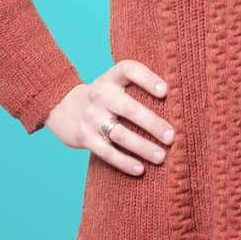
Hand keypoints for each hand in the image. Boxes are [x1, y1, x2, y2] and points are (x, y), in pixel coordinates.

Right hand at [43, 58, 176, 175]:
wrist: (63, 108)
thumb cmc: (103, 97)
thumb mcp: (114, 84)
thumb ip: (136, 87)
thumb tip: (177, 99)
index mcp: (111, 78)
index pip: (129, 70)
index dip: (147, 78)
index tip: (166, 91)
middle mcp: (100, 95)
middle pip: (129, 108)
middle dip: (152, 123)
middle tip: (171, 136)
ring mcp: (91, 117)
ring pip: (120, 134)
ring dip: (142, 147)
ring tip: (161, 156)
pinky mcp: (84, 137)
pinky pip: (107, 152)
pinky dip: (124, 162)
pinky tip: (140, 169)